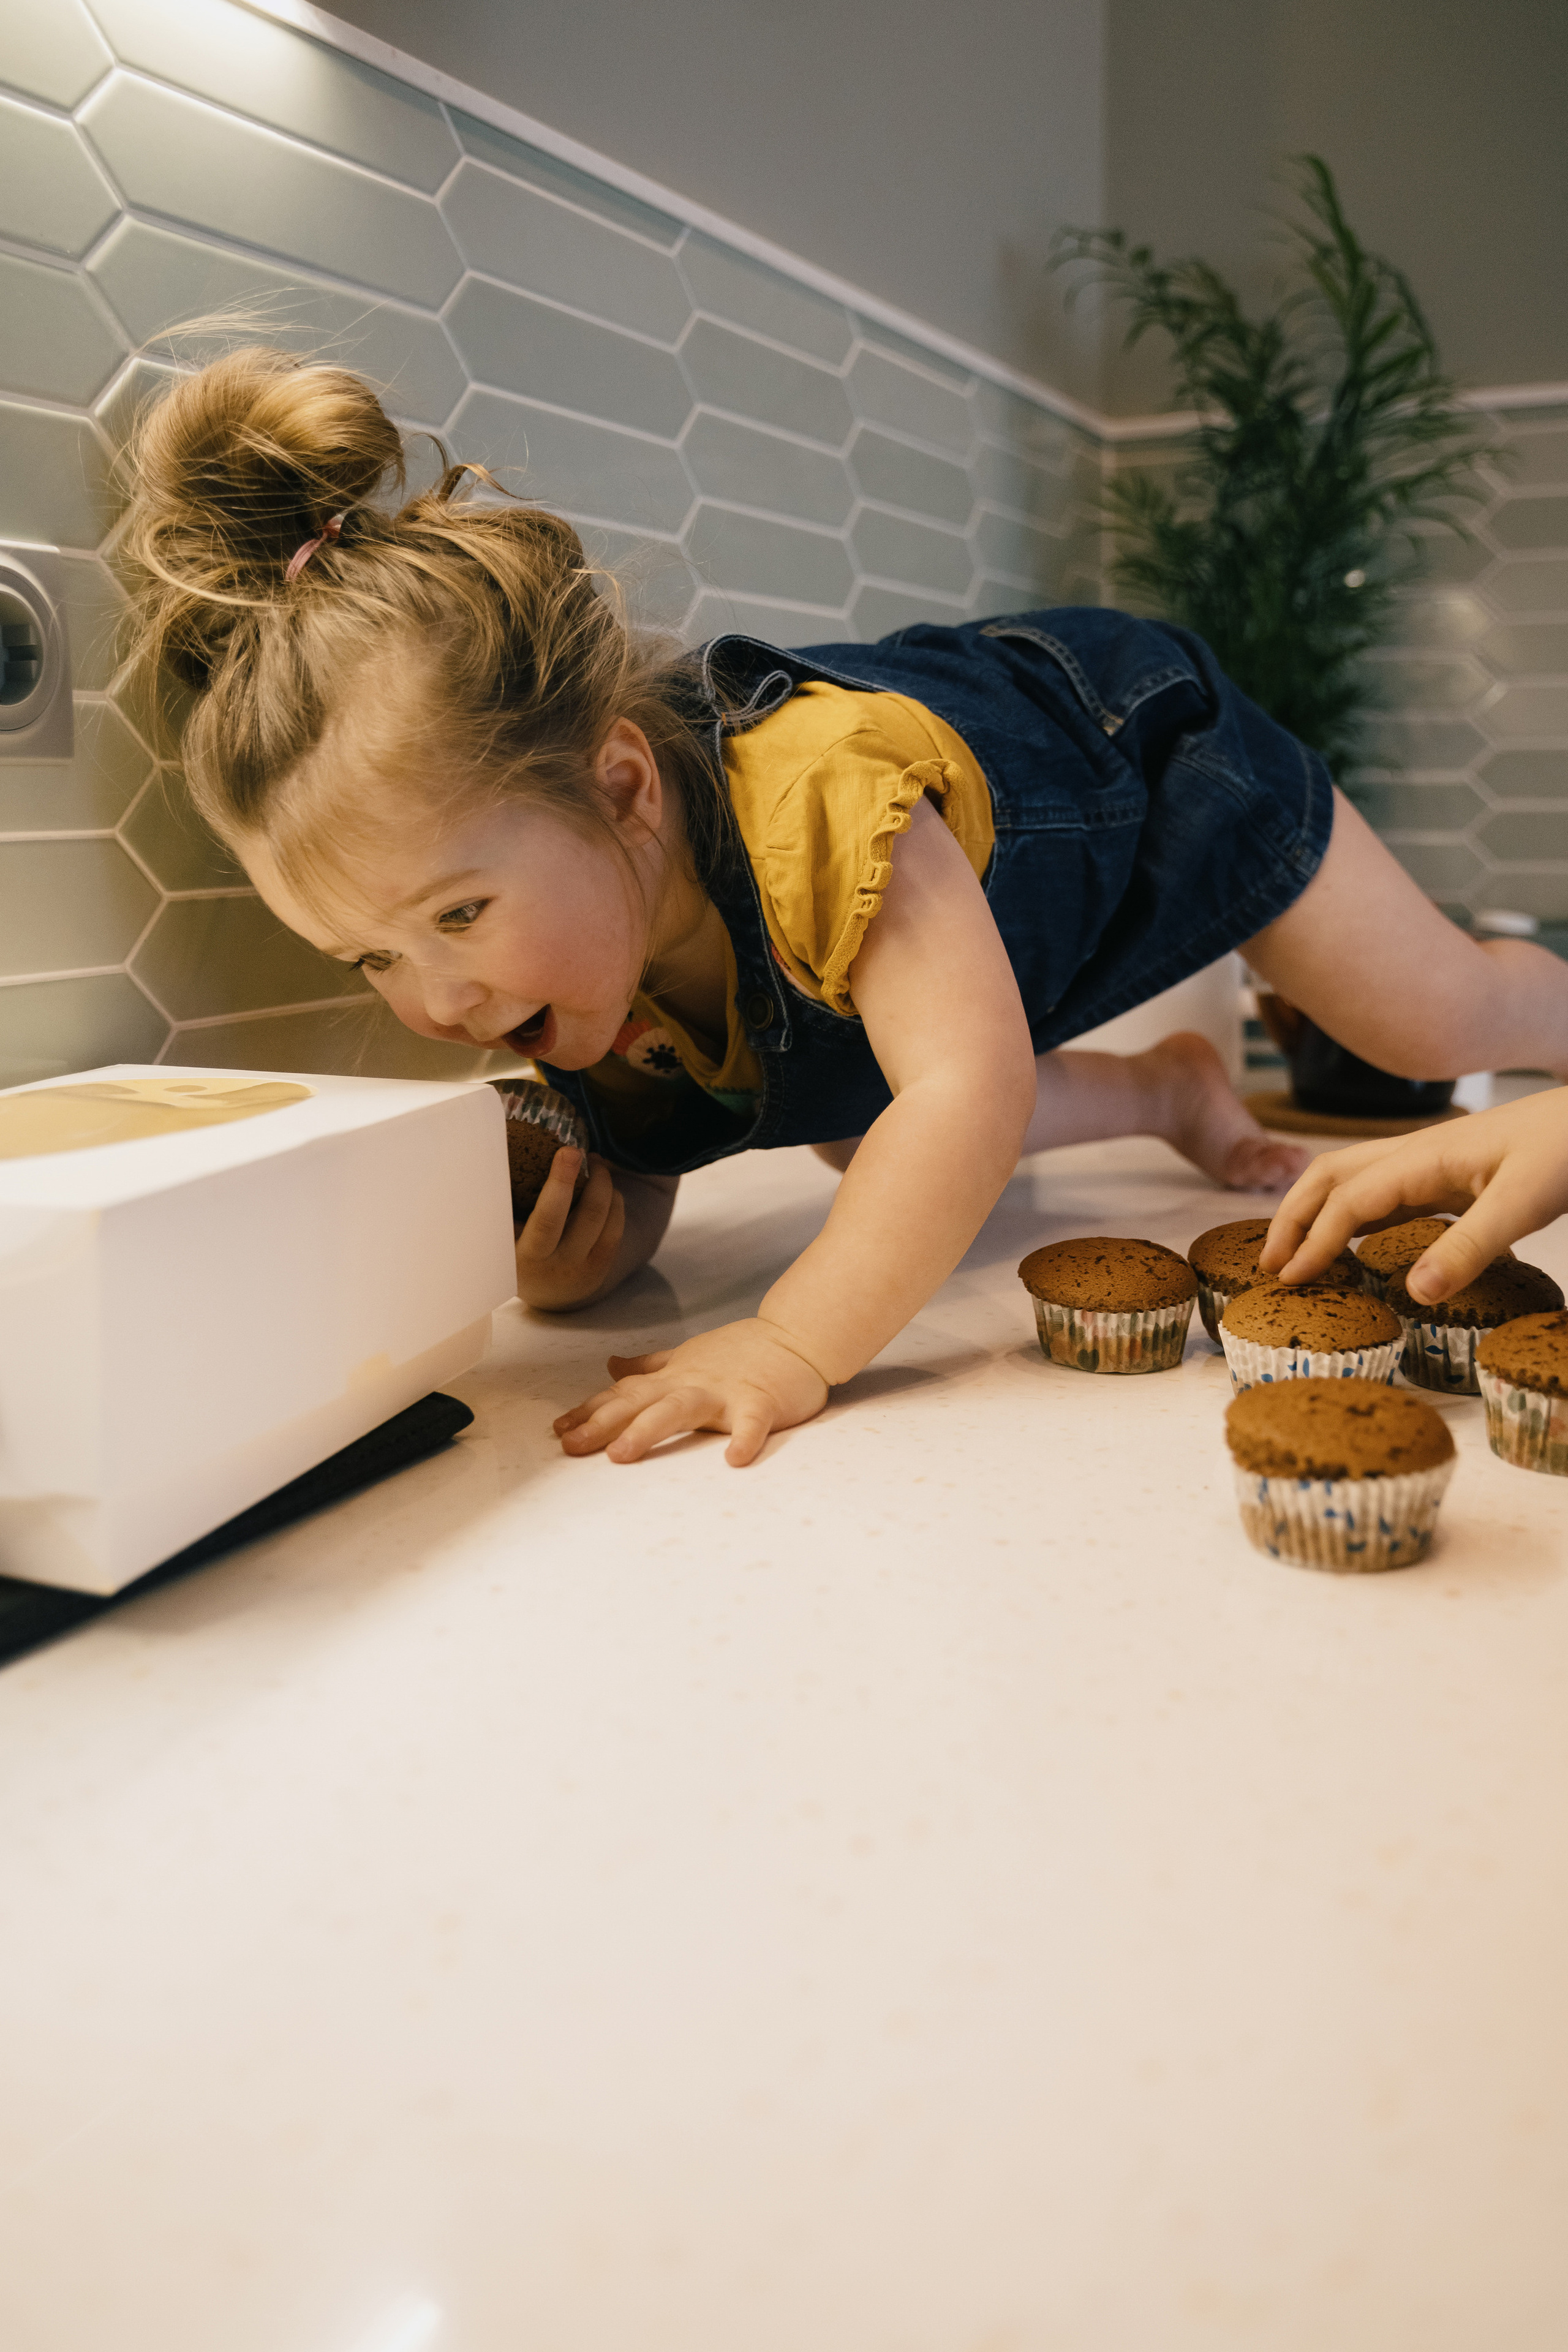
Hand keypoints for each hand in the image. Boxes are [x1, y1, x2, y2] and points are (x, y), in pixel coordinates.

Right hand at [514, 1148, 624, 1309]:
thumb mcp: (502, 1235)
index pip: (548, 1218)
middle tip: (589, 1154)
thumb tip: (507, 1152)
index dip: (560, 1182)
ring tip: (597, 1166)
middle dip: (597, 1179)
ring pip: (608, 1220)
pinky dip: (615, 1203)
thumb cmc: (512, 1252)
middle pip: (589, 1216)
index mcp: (527, 1257)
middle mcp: (560, 1267)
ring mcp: (585, 1270)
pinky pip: (617, 1229)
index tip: (567, 1151)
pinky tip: (605, 1190)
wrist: (538, 1295)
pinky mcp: (603, 1268)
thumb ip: (505, 1205)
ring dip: (607, 1186)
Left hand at [553, 1316, 829, 1465]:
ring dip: (648, 1429)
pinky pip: (751, 1423)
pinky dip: (744, 1440)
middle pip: (639, 1403)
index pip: (623, 1395)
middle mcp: (691, 1383)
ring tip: (621, 1454)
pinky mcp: (760, 1402)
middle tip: (571, 1446)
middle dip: (602, 1423)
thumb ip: (649, 1366)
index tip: (559, 1431)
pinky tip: (734, 1460)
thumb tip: (611, 1366)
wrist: (797, 1335)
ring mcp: (725, 1391)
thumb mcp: (687, 1355)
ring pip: (679, 1409)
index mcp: (673, 1377)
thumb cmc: (742, 1351)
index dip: (589, 1411)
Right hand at [1259, 1086, 1567, 1301]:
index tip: (1291, 1281)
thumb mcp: (1525, 1202)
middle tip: (1270, 1266)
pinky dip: (1352, 1216)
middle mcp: (1415, 1153)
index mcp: (1423, 1158)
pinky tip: (1355, 1243)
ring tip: (1297, 1256)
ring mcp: (1429, 1161)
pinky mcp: (1447, 1173)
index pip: (1348, 1199)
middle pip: (1329, 1176)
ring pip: (1350, 1179)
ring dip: (1315, 1213)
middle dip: (1291, 1217)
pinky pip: (1382, 1193)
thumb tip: (1414, 1293)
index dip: (1314, 1240)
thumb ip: (1470, 1247)